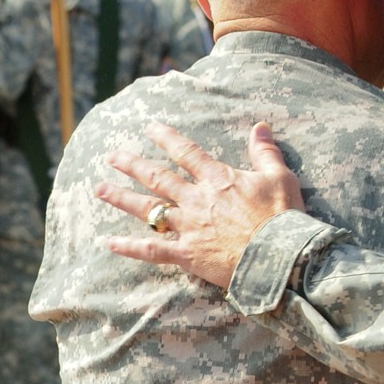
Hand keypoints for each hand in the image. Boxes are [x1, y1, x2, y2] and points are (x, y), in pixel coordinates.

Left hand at [95, 122, 304, 288]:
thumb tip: (260, 125)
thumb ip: (265, 151)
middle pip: (157, 178)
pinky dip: (129, 247)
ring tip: (100, 189)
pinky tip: (109, 242)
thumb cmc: (283, 217)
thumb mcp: (279, 177)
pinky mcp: (187, 254)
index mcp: (218, 179)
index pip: (186, 152)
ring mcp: (189, 227)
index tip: (149, 128)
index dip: (166, 138)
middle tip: (112, 156)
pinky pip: (152, 250)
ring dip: (122, 197)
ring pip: (148, 209)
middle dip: (132, 165)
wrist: (279, 257)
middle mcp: (196, 199)